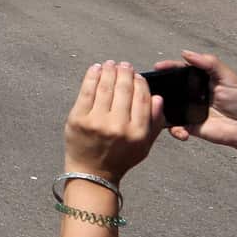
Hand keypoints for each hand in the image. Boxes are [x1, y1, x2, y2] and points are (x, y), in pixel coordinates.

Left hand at [64, 61, 163, 182]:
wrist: (92, 173)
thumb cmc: (120, 158)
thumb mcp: (145, 145)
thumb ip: (155, 122)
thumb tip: (158, 97)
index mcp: (138, 132)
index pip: (142, 98)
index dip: (140, 83)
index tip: (138, 75)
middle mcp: (118, 126)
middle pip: (124, 90)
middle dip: (124, 73)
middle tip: (124, 65)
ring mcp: (97, 122)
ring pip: (105, 88)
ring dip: (108, 71)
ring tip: (110, 64)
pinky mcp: (78, 119)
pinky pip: (86, 92)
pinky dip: (92, 76)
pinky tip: (96, 69)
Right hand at [153, 51, 236, 150]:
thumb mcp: (229, 78)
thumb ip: (210, 63)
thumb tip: (186, 53)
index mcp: (200, 81)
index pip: (180, 71)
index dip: (168, 67)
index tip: (158, 66)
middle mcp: (192, 95)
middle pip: (170, 89)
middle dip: (159, 88)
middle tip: (151, 89)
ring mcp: (189, 111)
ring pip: (168, 108)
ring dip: (161, 109)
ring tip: (159, 110)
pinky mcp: (189, 127)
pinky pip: (175, 128)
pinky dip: (174, 130)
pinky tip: (180, 130)